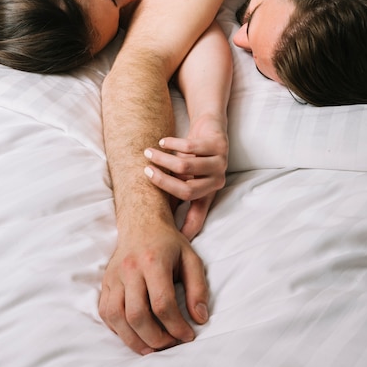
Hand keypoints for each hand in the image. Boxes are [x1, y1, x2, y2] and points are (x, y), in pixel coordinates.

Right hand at [99, 219, 208, 354]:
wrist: (142, 223)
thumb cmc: (169, 243)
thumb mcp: (191, 258)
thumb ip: (198, 288)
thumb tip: (199, 319)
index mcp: (153, 261)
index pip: (162, 304)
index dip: (176, 326)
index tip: (188, 336)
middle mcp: (130, 269)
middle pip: (137, 315)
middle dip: (155, 338)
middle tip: (170, 345)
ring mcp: (114, 276)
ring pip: (117, 318)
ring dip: (134, 340)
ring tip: (152, 348)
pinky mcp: (105, 283)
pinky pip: (105, 313)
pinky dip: (118, 330)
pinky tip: (134, 334)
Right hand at [143, 119, 227, 238]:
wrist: (210, 126)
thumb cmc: (194, 155)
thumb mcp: (186, 176)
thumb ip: (176, 190)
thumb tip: (154, 213)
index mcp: (208, 194)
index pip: (198, 216)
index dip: (187, 228)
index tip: (174, 240)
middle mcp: (217, 181)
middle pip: (186, 190)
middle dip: (162, 181)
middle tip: (145, 170)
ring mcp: (220, 163)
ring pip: (186, 166)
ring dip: (163, 159)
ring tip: (148, 152)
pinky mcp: (219, 144)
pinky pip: (190, 146)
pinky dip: (172, 143)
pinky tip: (162, 142)